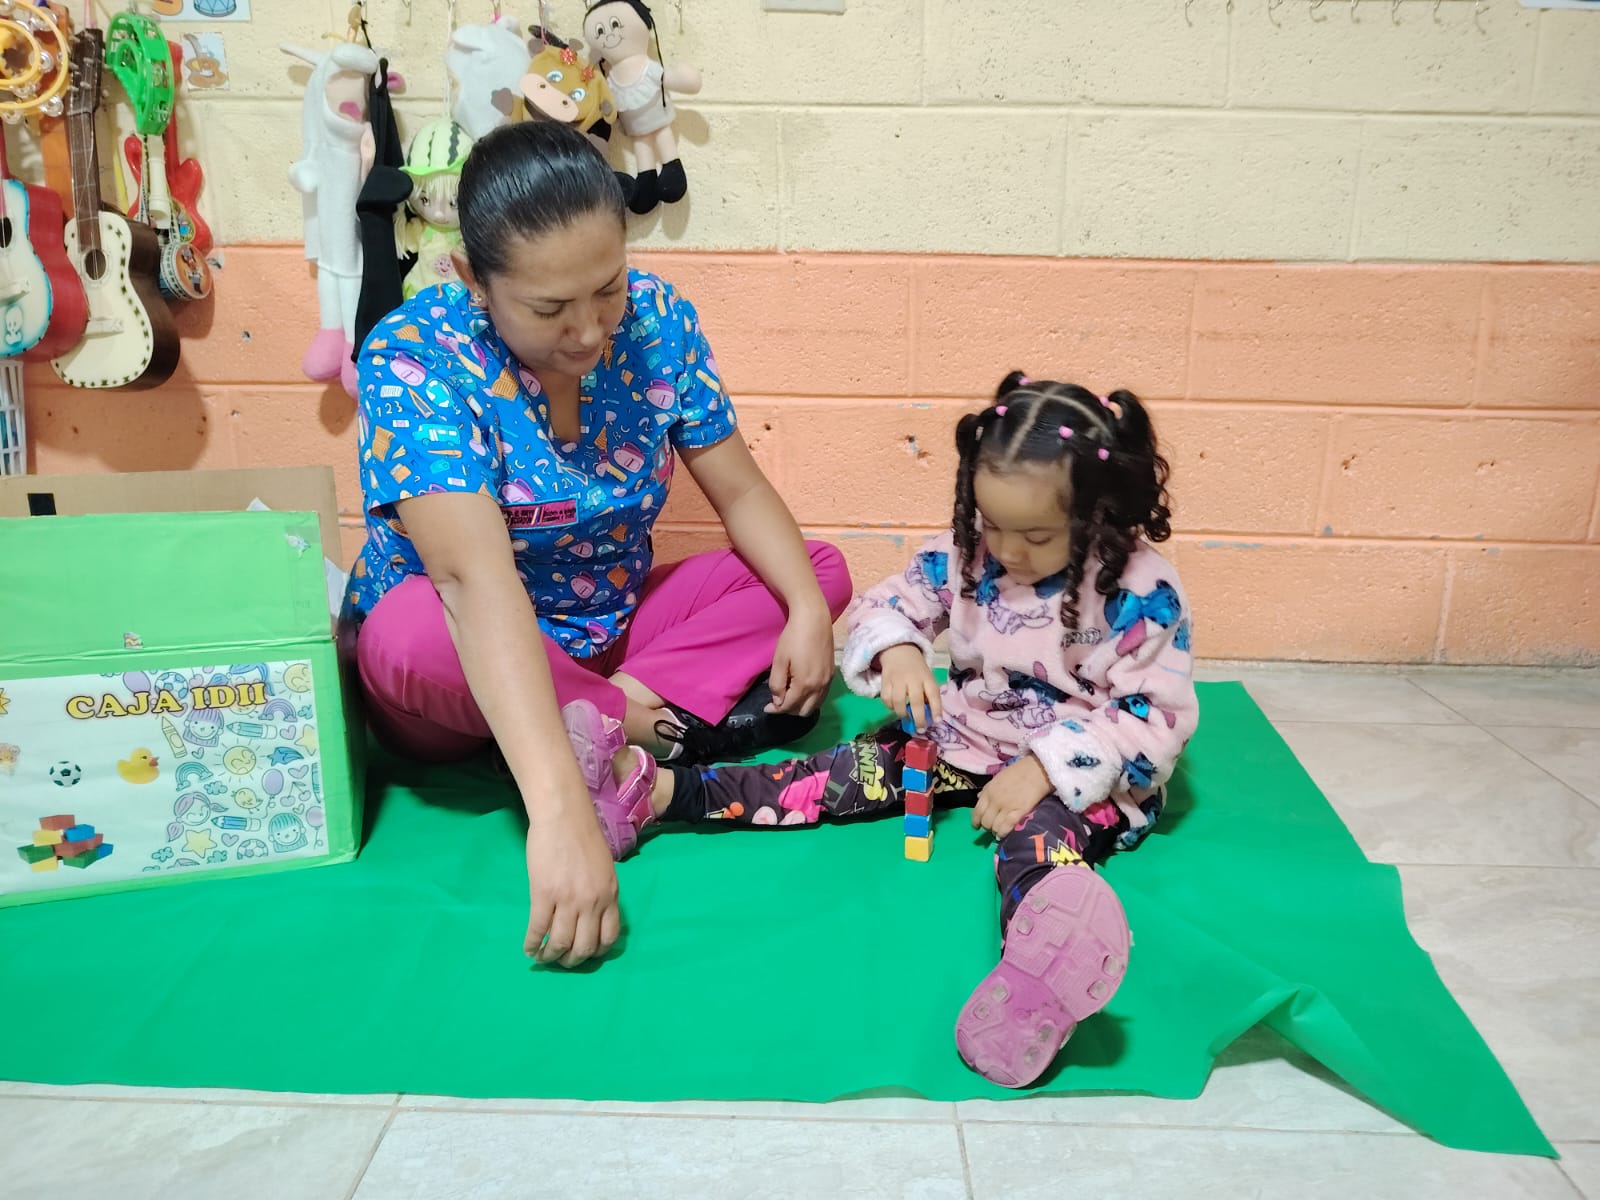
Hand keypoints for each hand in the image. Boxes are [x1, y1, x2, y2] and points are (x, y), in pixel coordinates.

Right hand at [524, 797, 620, 967]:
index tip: (584, 953)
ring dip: (550, 956)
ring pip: (561, 943)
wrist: (563, 816)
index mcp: (610, 895)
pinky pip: (538, 929)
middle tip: (561, 960)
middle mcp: (593, 902)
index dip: (596, 952)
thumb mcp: (604, 868)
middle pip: (585, 947)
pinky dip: (532, 944)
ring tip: (542, 956)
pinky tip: (528, 949)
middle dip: (571, 961)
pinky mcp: (544, 894)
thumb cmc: (583, 836)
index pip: (609, 937)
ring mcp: (568, 900)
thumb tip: (593, 915)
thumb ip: (601, 893)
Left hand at [767, 602, 834, 716]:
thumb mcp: (779, 661)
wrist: (814, 620)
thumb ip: (777, 684)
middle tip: (778, 700)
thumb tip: (778, 702)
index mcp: (805, 684)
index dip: (776, 709)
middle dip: (789, 709)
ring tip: (790, 695)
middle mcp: (819, 687)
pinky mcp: (832, 674)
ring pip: (815, 705)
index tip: (767, 707)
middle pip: (804, 711)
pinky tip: (803, 688)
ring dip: (802, 705)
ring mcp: (828, 681)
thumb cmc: (793, 638)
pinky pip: (822, 696)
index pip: (789, 706)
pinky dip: (812, 698)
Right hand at [878, 643, 940, 731]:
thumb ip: (929, 694)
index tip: (936, 722)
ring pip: (898, 701)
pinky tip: (894, 707)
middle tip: (920, 728)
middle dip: (919, 718)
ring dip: (902, 714)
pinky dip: (890, 707)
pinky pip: (886, 698)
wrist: (899, 650)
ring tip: (906, 717)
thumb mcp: (927, 678)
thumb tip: (930, 717)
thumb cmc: (917, 670)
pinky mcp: (885, 681)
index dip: (936, 709)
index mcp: (926, 677)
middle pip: (916, 701)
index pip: (933, 694)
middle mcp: (913, 678)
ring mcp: (897, 679)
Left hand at [972, 755, 1052, 839]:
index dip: (975, 821)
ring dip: (995, 831)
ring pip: (995, 826)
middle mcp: (995, 801)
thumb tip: (979, 798)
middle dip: (986, 827)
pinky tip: (1003, 835)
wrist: (1036, 770)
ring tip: (998, 832)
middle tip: (990, 828)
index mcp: (988, 791)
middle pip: (985, 821)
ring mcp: (1007, 807)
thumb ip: (987, 789)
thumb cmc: (1017, 772)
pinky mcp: (1019, 812)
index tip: (976, 826)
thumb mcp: (997, 778)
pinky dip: (1003, 833)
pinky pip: (1007, 827)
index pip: (977, 811)